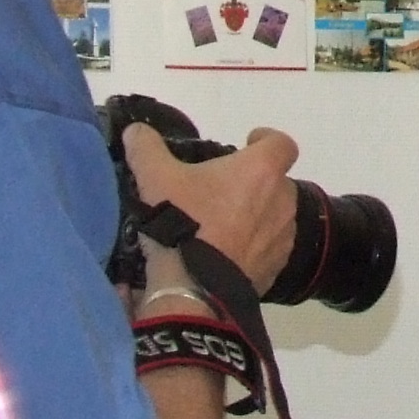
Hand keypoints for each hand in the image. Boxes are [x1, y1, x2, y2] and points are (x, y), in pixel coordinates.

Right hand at [128, 123, 299, 290]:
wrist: (195, 286)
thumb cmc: (183, 221)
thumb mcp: (156, 177)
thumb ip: (147, 148)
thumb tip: (136, 131)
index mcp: (262, 171)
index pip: (282, 144)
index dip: (267, 139)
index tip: (249, 143)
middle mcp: (282, 200)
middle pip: (277, 181)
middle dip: (256, 181)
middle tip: (222, 189)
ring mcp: (282, 236)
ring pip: (276, 215)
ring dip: (258, 214)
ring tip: (224, 222)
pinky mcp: (276, 266)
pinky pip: (270, 247)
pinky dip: (255, 244)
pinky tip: (227, 251)